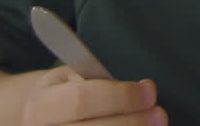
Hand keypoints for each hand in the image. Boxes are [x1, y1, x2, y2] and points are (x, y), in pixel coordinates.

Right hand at [21, 66, 164, 125]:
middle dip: (132, 122)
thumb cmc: (62, 96)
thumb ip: (99, 84)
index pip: (81, 100)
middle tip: (159, 114)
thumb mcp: (71, 79)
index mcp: (41, 105)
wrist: (39, 121)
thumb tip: (141, 92)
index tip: (149, 91)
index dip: (119, 97)